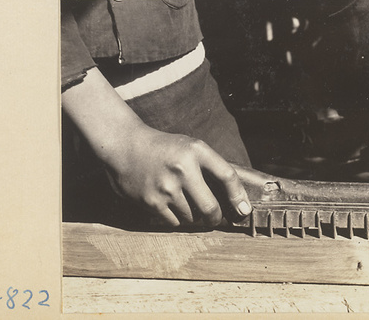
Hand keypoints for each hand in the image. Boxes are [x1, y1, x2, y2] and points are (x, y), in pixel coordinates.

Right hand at [105, 125, 251, 226]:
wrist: (125, 146)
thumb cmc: (165, 149)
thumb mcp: (191, 147)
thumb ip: (212, 167)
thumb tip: (236, 199)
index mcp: (196, 151)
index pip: (227, 176)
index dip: (238, 196)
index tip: (243, 210)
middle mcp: (183, 168)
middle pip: (210, 208)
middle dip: (215, 218)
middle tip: (214, 218)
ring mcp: (166, 186)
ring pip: (191, 217)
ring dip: (192, 216)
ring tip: (182, 201)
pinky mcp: (152, 201)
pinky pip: (174, 221)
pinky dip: (176, 218)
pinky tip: (168, 203)